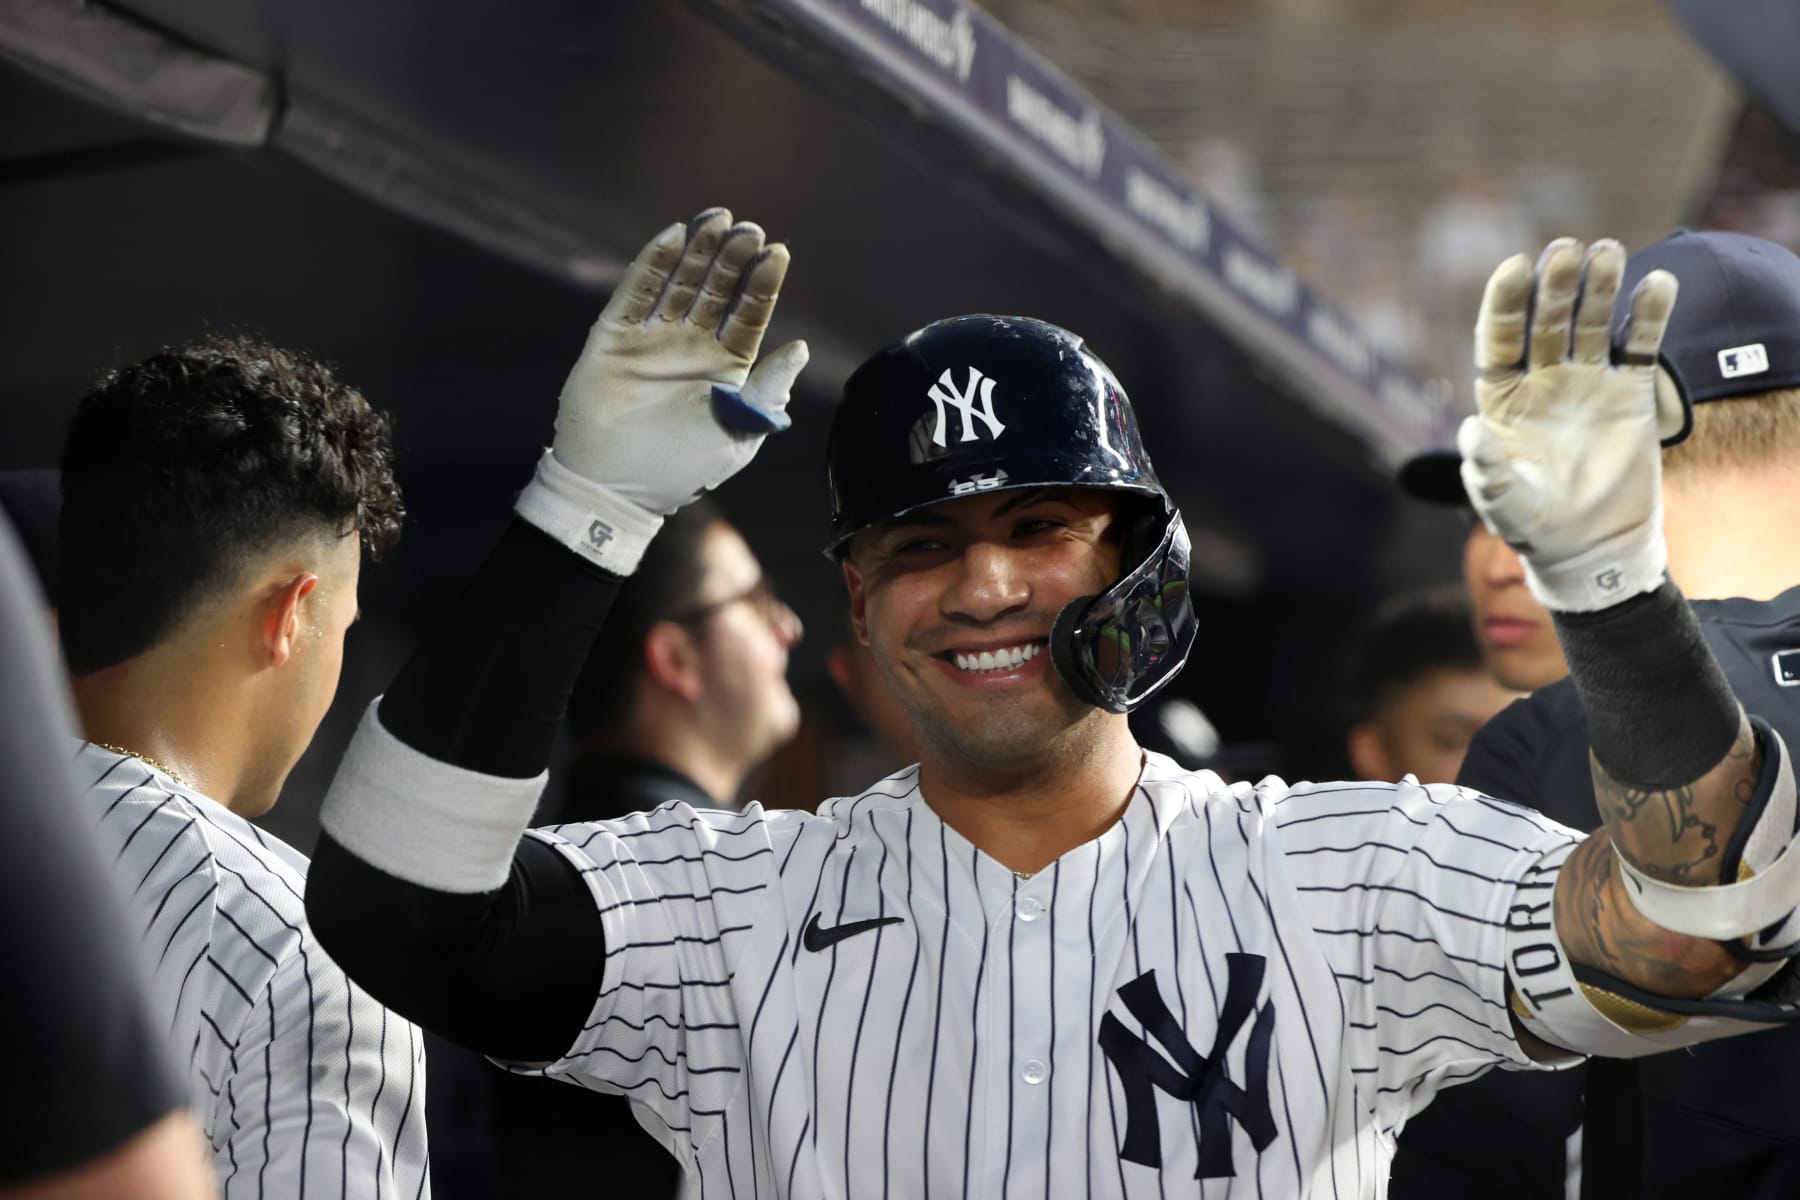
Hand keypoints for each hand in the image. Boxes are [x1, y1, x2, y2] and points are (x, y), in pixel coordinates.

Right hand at [553, 207, 806, 513]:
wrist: (617, 488)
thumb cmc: (683, 469)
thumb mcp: (737, 432)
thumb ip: (768, 391)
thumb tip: (801, 348)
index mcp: (726, 367)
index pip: (750, 314)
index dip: (763, 284)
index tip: (777, 253)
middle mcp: (692, 346)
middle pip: (717, 290)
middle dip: (732, 258)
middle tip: (749, 229)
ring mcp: (653, 338)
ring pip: (680, 283)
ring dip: (698, 252)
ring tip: (716, 220)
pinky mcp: (615, 336)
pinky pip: (636, 292)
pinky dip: (653, 264)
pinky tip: (674, 236)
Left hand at [1458, 237, 1678, 611]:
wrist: (1589, 544)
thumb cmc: (1534, 525)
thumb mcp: (1504, 502)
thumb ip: (1485, 469)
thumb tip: (1467, 430)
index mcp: (1502, 396)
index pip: (1499, 338)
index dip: (1506, 302)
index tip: (1515, 267)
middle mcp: (1542, 379)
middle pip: (1546, 320)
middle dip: (1555, 285)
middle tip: (1566, 250)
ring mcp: (1586, 381)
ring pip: (1591, 322)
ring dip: (1599, 287)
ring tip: (1607, 253)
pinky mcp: (1628, 391)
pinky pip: (1639, 344)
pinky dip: (1648, 314)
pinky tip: (1657, 282)